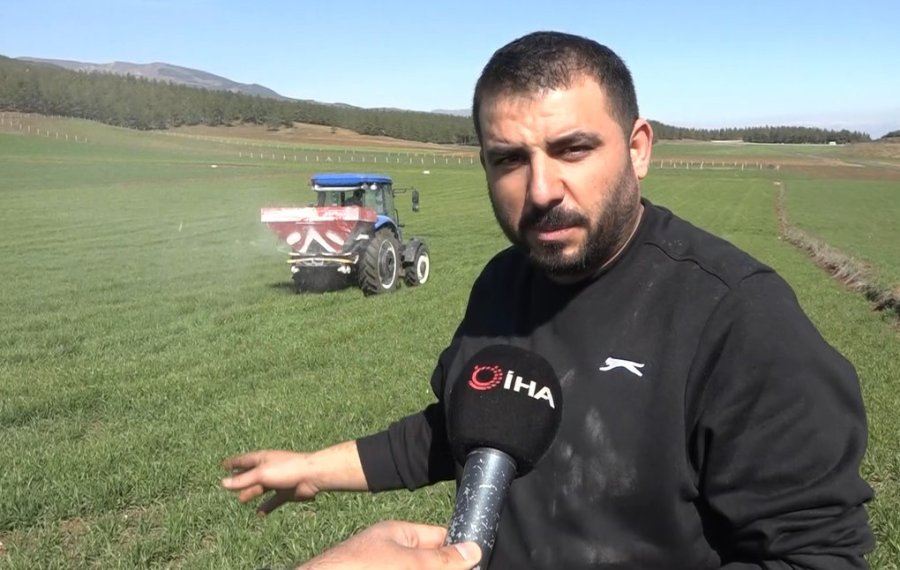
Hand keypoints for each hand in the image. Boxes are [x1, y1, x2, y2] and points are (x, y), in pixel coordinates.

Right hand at [221, 450, 321, 513]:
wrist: (312, 476)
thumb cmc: (287, 470)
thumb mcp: (261, 474)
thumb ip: (243, 480)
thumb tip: (223, 483)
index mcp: (263, 459)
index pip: (244, 460)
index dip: (234, 463)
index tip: (224, 465)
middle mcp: (270, 469)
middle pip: (252, 475)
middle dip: (241, 480)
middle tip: (230, 486)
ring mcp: (278, 480)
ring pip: (262, 488)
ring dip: (251, 493)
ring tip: (241, 500)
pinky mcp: (287, 492)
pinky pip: (274, 501)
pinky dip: (267, 506)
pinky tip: (260, 513)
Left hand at [297, 521, 480, 569]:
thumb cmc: (358, 567)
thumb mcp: (407, 561)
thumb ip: (441, 560)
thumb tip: (474, 550)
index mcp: (398, 535)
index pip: (438, 537)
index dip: (458, 549)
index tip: (479, 561)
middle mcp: (391, 553)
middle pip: (430, 561)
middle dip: (446, 567)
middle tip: (470, 569)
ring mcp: (384, 566)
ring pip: (417, 567)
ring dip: (433, 568)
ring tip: (458, 569)